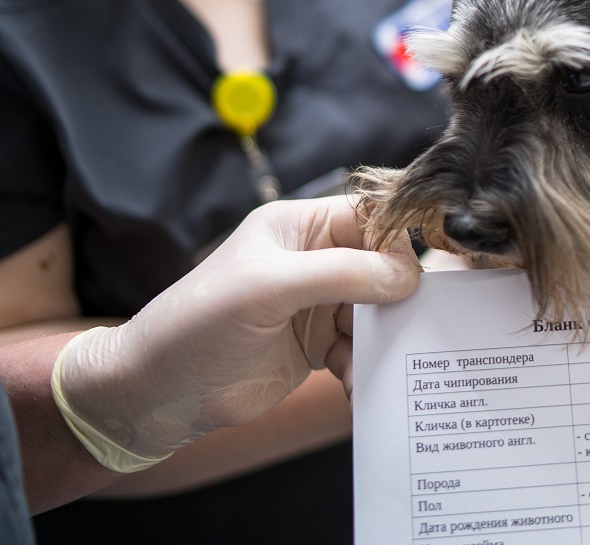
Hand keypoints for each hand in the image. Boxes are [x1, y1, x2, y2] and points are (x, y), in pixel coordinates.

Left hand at [56, 195, 419, 461]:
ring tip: (368, 364)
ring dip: (379, 339)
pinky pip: (360, 347)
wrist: (156, 395)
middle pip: (382, 267)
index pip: (370, 217)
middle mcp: (313, 259)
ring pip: (377, 311)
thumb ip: (342, 275)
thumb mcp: (269, 288)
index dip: (396, 243)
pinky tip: (350, 383)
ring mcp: (316, 303)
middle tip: (401, 327)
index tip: (412, 280)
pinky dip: (363, 365)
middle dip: (394, 299)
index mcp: (299, 227)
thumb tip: (406, 276)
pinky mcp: (317, 343)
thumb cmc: (196, 326)